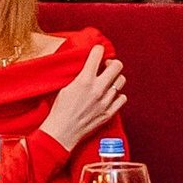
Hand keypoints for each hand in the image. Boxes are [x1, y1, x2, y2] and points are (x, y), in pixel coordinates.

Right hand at [42, 42, 128, 157]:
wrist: (62, 132)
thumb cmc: (60, 110)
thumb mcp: (64, 87)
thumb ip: (79, 75)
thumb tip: (86, 66)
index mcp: (85, 80)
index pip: (98, 55)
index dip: (98, 50)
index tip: (98, 50)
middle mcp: (98, 89)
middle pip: (117, 66)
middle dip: (112, 63)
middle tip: (106, 66)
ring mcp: (105, 101)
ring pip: (121, 81)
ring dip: (115, 78)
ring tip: (108, 81)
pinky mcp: (109, 113)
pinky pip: (122, 98)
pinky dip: (118, 95)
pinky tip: (110, 96)